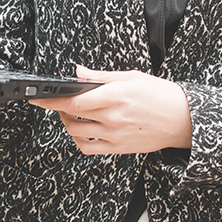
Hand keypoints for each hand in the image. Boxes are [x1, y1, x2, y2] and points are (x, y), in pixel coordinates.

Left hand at [31, 65, 192, 154]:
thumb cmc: (161, 95)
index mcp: (117, 96)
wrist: (183, 120)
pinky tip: (81, 130)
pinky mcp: (118, 148)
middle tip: (56, 101)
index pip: (74, 100)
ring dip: (67, 123)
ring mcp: (115, 135)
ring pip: (76, 133)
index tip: (38, 97)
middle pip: (71, 117)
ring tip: (70, 113)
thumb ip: (102, 76)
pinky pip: (88, 149)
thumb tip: (79, 72)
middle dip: (57, 109)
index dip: (52, 99)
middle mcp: (113, 117)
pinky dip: (78, 140)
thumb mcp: (132, 77)